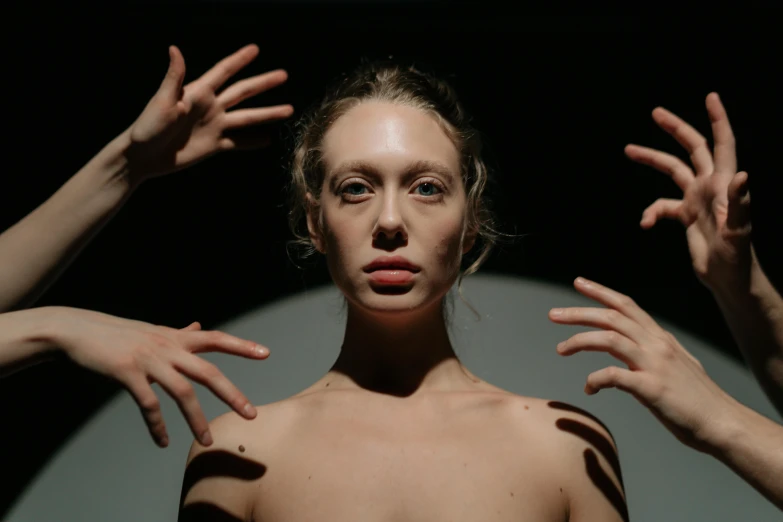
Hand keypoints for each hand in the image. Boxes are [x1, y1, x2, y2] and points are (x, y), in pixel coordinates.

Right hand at [54, 307, 268, 447]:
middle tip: (251, 413)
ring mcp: (149, 359)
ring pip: (182, 392)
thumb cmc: (118, 333)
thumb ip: (179, 333)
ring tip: (206, 441)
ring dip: (196, 419)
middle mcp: (168, 347)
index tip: (265, 353)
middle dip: (231, 394)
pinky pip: (148, 404)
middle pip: (208, 372)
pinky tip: (163, 440)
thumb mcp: (153, 330)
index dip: (241, 345)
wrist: (77, 330)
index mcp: (176, 337)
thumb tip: (198, 325)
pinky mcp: (127, 373)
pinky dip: (157, 425)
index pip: (216, 338)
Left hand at [125, 44, 293, 182]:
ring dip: (267, 114)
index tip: (255, 49)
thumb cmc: (148, 126)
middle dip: (263, 83)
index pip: (223, 72)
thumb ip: (174, 77)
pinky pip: (238, 142)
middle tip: (284, 75)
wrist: (143, 156)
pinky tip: (268, 140)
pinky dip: (253, 142)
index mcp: (198, 93)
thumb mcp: (162, 101)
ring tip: (289, 110)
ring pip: (247, 118)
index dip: (239, 60)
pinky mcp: (213, 145)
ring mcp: (214, 126)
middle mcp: (210, 107)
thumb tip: (175, 48)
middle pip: (242, 92)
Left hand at [549, 277, 737, 452]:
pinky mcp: (651, 388)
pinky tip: (589, 387)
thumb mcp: (675, 366)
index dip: (601, 291)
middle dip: (578, 312)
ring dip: (580, 341)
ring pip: (609, 339)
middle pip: (612, 316)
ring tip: (560, 349)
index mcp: (661, 338)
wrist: (722, 424)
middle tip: (553, 315)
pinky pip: (613, 375)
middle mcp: (657, 344)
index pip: (627, 305)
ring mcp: (655, 364)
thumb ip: (653, 356)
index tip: (578, 283)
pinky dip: (595, 379)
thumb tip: (630, 360)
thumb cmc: (697, 400)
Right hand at [625, 93, 751, 290]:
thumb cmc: (737, 256)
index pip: (722, 144)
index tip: (710, 97)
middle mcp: (709, 186)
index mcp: (722, 184)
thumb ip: (739, 202)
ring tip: (628, 150)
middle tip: (656, 113)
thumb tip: (743, 175)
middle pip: (691, 148)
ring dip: (651, 159)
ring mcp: (697, 200)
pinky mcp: (686, 216)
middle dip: (674, 129)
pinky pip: (662, 205)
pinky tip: (644, 225)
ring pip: (671, 171)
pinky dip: (650, 212)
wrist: (728, 279)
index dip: (718, 119)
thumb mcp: (738, 231)